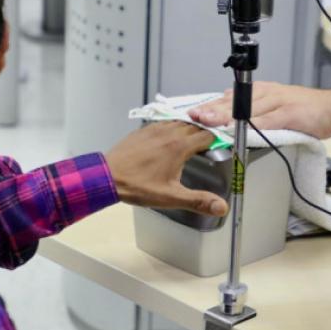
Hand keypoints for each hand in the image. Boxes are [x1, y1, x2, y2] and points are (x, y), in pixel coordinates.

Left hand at [105, 122, 227, 216]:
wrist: (107, 176)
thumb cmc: (139, 187)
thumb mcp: (171, 197)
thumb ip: (198, 201)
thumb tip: (223, 208)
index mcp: (180, 146)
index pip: (208, 135)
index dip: (217, 140)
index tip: (221, 148)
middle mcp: (170, 132)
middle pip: (196, 126)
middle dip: (205, 134)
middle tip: (209, 146)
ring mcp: (156, 129)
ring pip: (180, 122)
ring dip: (189, 129)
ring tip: (192, 142)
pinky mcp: (144, 130)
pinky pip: (165, 123)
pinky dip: (173, 128)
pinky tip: (170, 140)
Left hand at [188, 82, 330, 139]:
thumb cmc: (307, 110)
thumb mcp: (276, 108)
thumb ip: (255, 112)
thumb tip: (231, 119)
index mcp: (261, 92)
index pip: (230, 98)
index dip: (210, 106)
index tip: (193, 113)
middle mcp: (266, 93)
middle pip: (233, 101)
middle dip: (211, 109)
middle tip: (193, 116)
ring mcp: (277, 102)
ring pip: (246, 108)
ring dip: (226, 115)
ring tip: (209, 122)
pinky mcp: (289, 113)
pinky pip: (267, 119)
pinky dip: (252, 124)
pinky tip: (240, 129)